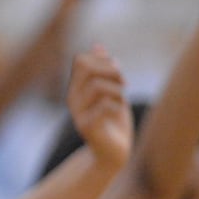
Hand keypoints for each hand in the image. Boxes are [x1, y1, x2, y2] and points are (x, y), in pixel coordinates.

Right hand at [66, 45, 132, 167]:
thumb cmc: (112, 120)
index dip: (103, 60)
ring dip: (117, 89)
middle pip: (88, 68)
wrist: (112, 152)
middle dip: (112, 71)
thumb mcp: (111, 90)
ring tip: (123, 99)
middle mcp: (73, 99)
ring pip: (97, 85)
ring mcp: (77, 113)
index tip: (118, 69)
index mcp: (76, 88)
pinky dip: (116, 105)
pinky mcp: (86, 127)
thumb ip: (104, 70)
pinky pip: (103, 105)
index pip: (82, 60)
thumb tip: (97, 45)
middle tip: (125, 84)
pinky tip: (119, 111)